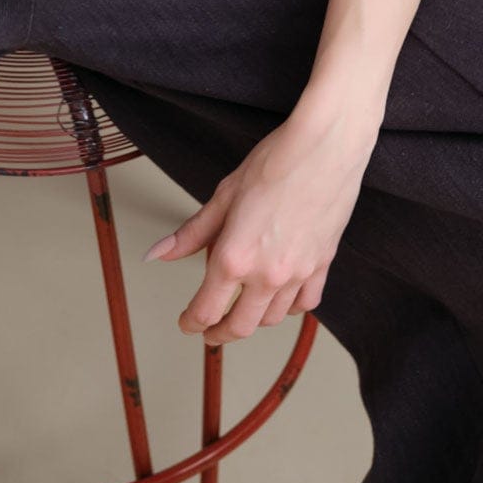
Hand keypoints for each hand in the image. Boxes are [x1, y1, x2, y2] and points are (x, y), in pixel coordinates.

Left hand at [141, 104, 379, 342]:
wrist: (325, 148)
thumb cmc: (275, 163)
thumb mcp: (223, 196)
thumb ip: (192, 233)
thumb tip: (158, 254)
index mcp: (234, 257)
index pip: (206, 309)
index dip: (191, 322)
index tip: (187, 323)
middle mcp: (266, 274)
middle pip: (239, 326)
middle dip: (220, 333)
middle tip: (210, 331)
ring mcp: (298, 273)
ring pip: (272, 318)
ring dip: (253, 320)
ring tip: (243, 310)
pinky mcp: (322, 265)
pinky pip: (305, 303)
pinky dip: (290, 307)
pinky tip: (281, 297)